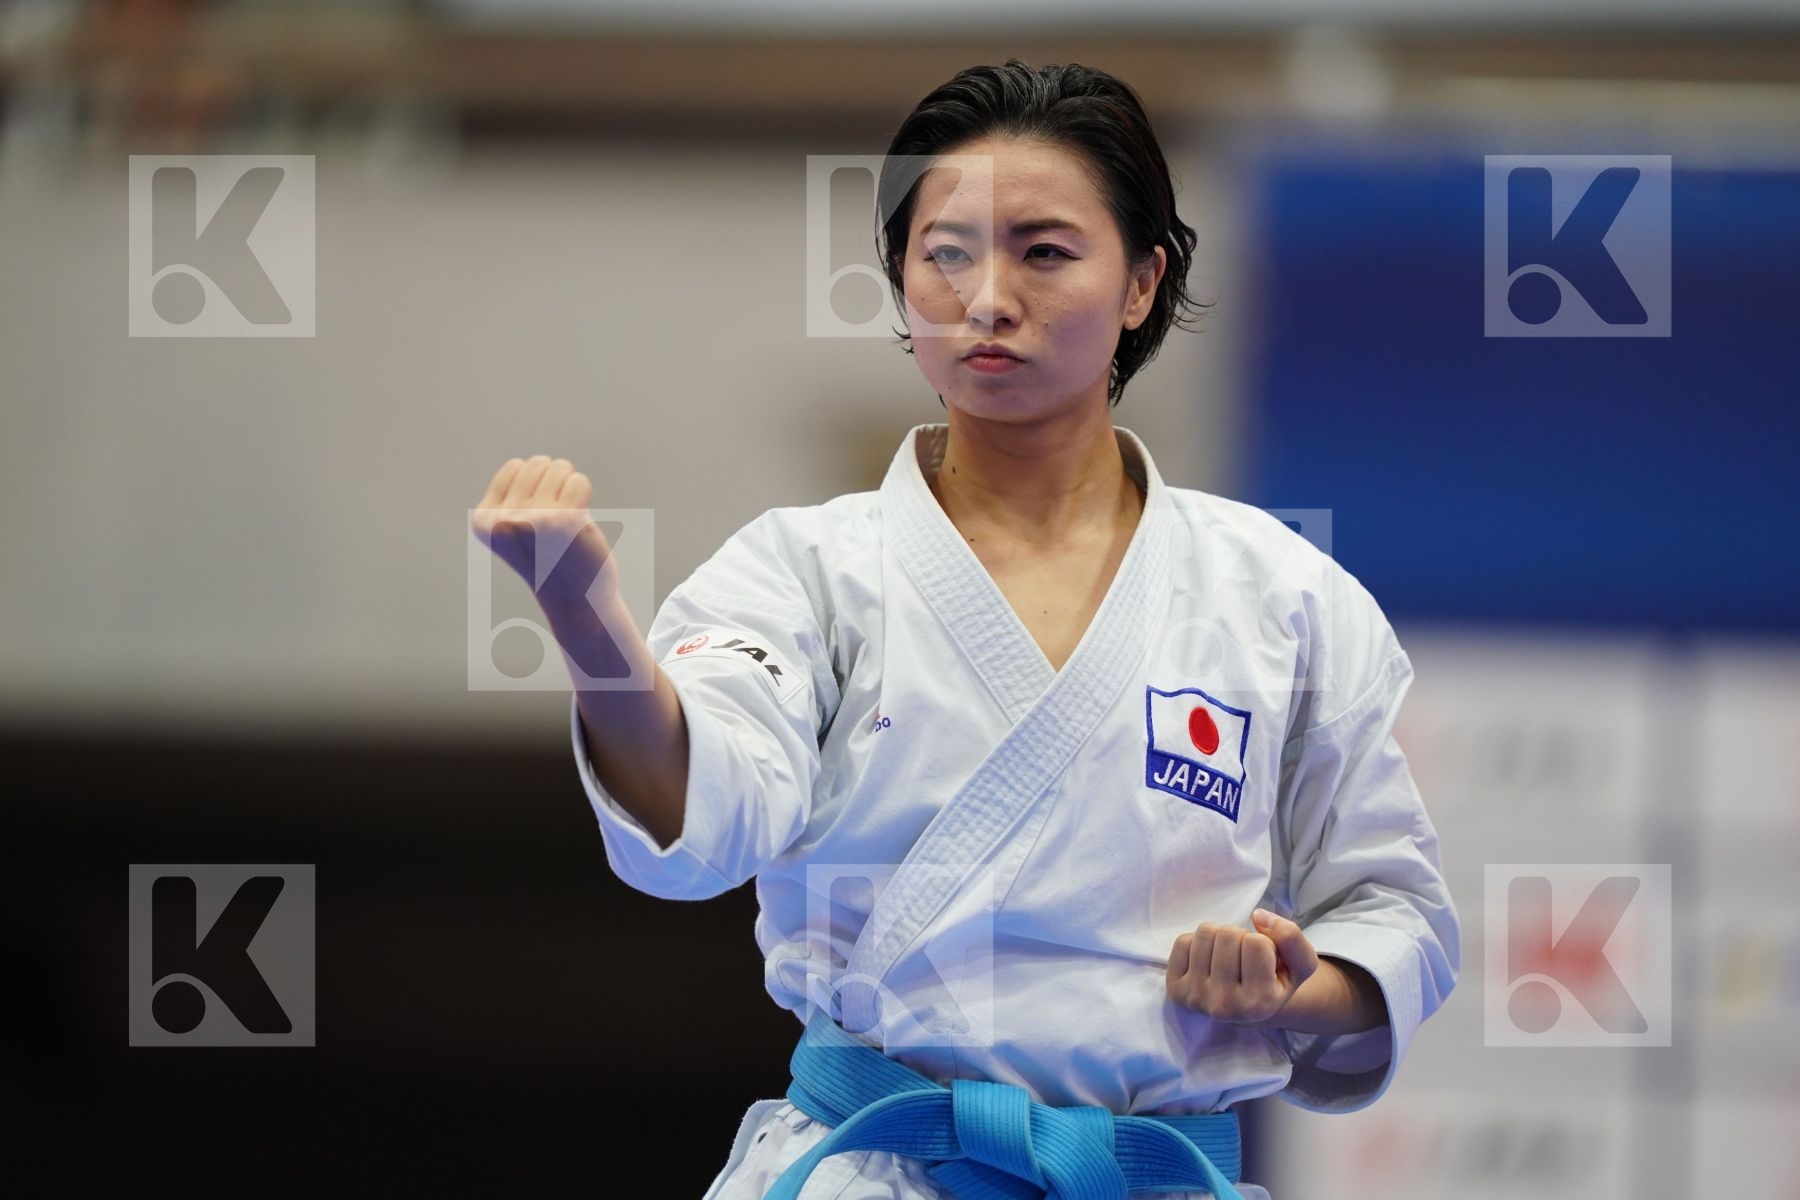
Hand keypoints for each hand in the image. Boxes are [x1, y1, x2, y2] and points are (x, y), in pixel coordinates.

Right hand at [472, 455, 615, 610]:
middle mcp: (503, 520)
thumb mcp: (515, 529)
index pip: (515, 467)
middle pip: (537, 464)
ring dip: (570, 487)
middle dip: (554, 482)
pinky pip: (578, 481)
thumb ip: (511, 499)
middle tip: (558, 517)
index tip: (538, 516)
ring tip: (568, 518)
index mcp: (483, 521)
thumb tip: (526, 465)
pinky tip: (579, 519)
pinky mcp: (564, 520)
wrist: (577, 601)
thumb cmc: (550, 560)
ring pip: (559, 467)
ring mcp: (533, 519)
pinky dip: (583, 495)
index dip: (535, 485)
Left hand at [1165, 908, 1319, 1026]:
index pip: (1257, 943)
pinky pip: (1184, 941)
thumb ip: (1291, 936)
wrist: (1246, 1008)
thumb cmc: (1274, 980)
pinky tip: (1209, 962)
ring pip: (1206, 932)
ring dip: (1220, 936)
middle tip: (1244, 958)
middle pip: (1229, 934)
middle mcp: (1225, 1006)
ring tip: (1228, 958)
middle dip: (1240, 937)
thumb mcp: (1299, 963)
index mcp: (1260, 1003)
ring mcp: (1197, 998)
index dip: (1264, 943)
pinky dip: (1198, 943)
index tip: (1263, 962)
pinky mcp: (1176, 990)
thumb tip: (1258, 916)